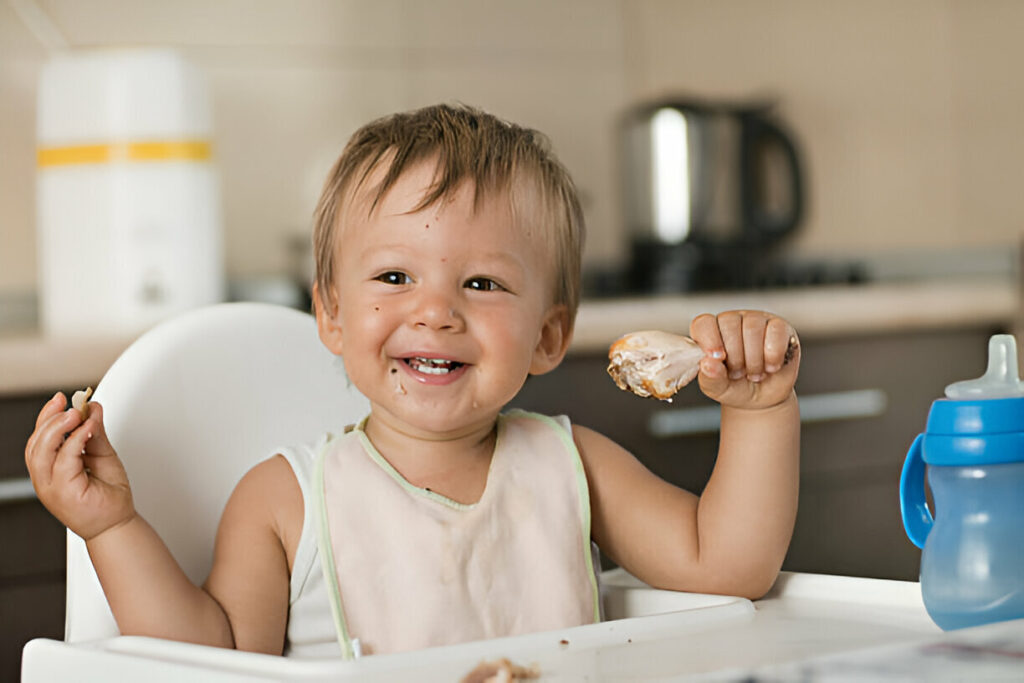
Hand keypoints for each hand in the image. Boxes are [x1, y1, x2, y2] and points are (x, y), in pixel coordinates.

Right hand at [25, 392, 134, 540]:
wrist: (117, 523)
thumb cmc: (108, 496)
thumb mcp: (102, 456)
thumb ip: (96, 433)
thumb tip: (93, 408)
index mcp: (51, 469)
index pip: (39, 439)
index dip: (46, 416)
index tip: (61, 398)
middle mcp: (46, 479)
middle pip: (36, 444)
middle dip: (50, 419)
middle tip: (71, 406)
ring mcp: (51, 487)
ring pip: (41, 453)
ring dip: (57, 429)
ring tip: (76, 414)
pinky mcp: (63, 493)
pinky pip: (63, 462)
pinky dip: (74, 442)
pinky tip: (87, 430)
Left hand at [690, 311, 799, 409]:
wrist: (762, 400)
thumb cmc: (735, 388)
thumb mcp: (718, 389)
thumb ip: (710, 378)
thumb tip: (707, 364)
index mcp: (710, 332)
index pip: (704, 323)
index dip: (709, 340)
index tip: (718, 359)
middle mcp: (732, 321)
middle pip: (729, 324)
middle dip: (735, 357)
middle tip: (739, 374)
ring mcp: (757, 320)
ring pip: (753, 327)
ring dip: (754, 359)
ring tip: (754, 373)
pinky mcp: (780, 327)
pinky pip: (776, 331)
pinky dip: (774, 354)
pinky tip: (771, 366)